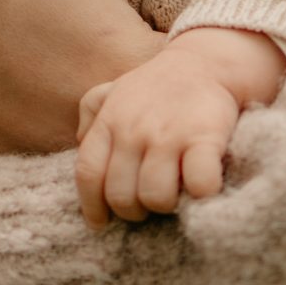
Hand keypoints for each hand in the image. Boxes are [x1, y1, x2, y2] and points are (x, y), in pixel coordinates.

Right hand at [0, 0, 267, 158]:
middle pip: (161, 129)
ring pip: (110, 148)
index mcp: (122, 66)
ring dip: (124, 124)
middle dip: (176, 103)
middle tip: (172, 64)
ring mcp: (38, 150)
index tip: (221, 42)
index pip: (208, 90)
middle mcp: (86, 126)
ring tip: (119, 84)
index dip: (222, 67)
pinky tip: (56, 90)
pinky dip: (69, 135)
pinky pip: (56, 158)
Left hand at [75, 26, 285, 227]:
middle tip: (148, 205)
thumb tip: (78, 141)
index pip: (88, 174)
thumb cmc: (157, 85)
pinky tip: (201, 189)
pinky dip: (201, 195)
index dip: (91, 206)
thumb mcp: (115, 89)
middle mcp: (134, 130)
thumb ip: (91, 112)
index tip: (100, 222)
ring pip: (156, 197)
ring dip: (166, 206)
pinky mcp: (205, 138)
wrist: (206, 62)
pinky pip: (199, 185)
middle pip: (121, 195)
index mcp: (110, 121)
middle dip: (133, 211)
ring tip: (174, 196)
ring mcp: (169, 135)